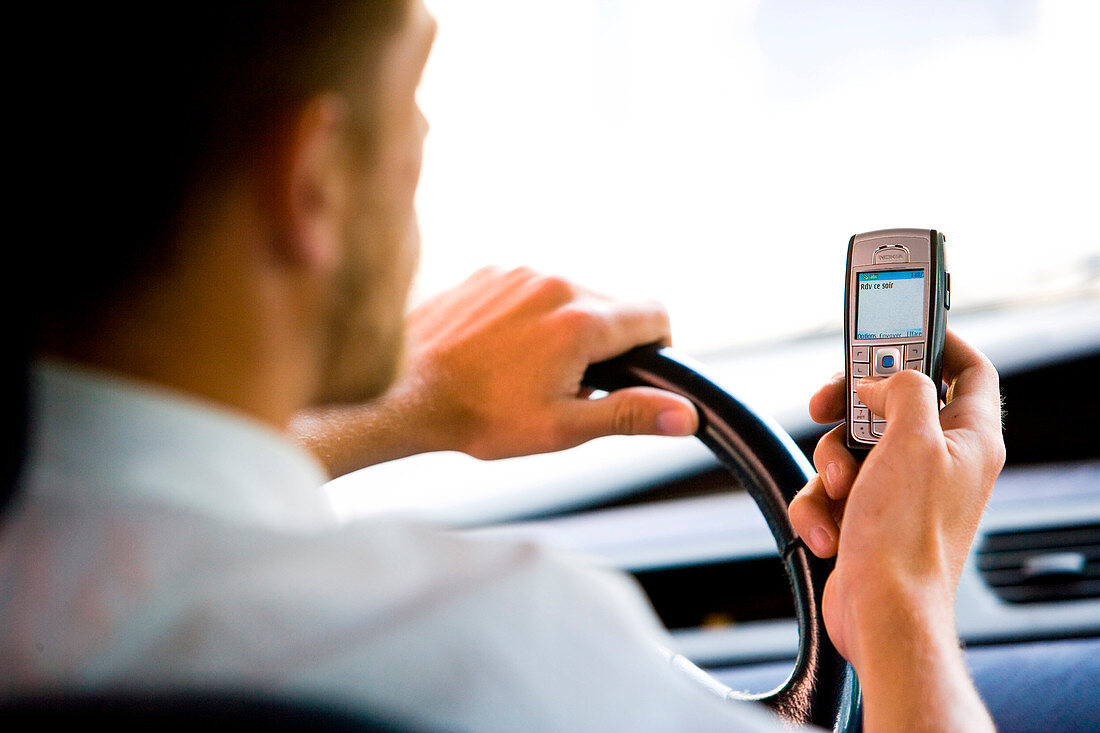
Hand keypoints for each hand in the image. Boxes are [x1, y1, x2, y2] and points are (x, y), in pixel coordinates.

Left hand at [291, 267, 697, 475]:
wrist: (402, 392)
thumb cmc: (479, 415)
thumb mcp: (562, 427)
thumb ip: (629, 414)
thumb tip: (686, 414)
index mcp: (581, 320)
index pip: (654, 313)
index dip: (658, 347)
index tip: (638, 373)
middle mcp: (554, 283)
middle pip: (614, 304)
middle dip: (608, 341)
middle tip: (574, 384)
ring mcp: (518, 272)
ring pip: (573, 293)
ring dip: (569, 325)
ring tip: (532, 369)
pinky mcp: (490, 270)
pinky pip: (533, 286)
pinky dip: (533, 313)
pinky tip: (504, 349)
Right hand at [788, 330, 1003, 730]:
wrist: (881, 614)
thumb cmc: (908, 540)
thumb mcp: (912, 441)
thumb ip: (903, 389)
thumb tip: (882, 381)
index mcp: (969, 439)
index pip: (969, 369)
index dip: (937, 340)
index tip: (898, 326)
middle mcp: (938, 461)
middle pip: (890, 403)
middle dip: (851, 406)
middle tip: (829, 403)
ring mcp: (900, 489)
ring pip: (849, 444)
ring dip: (829, 464)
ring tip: (841, 490)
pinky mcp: (866, 515)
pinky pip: (829, 487)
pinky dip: (819, 503)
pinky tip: (828, 527)